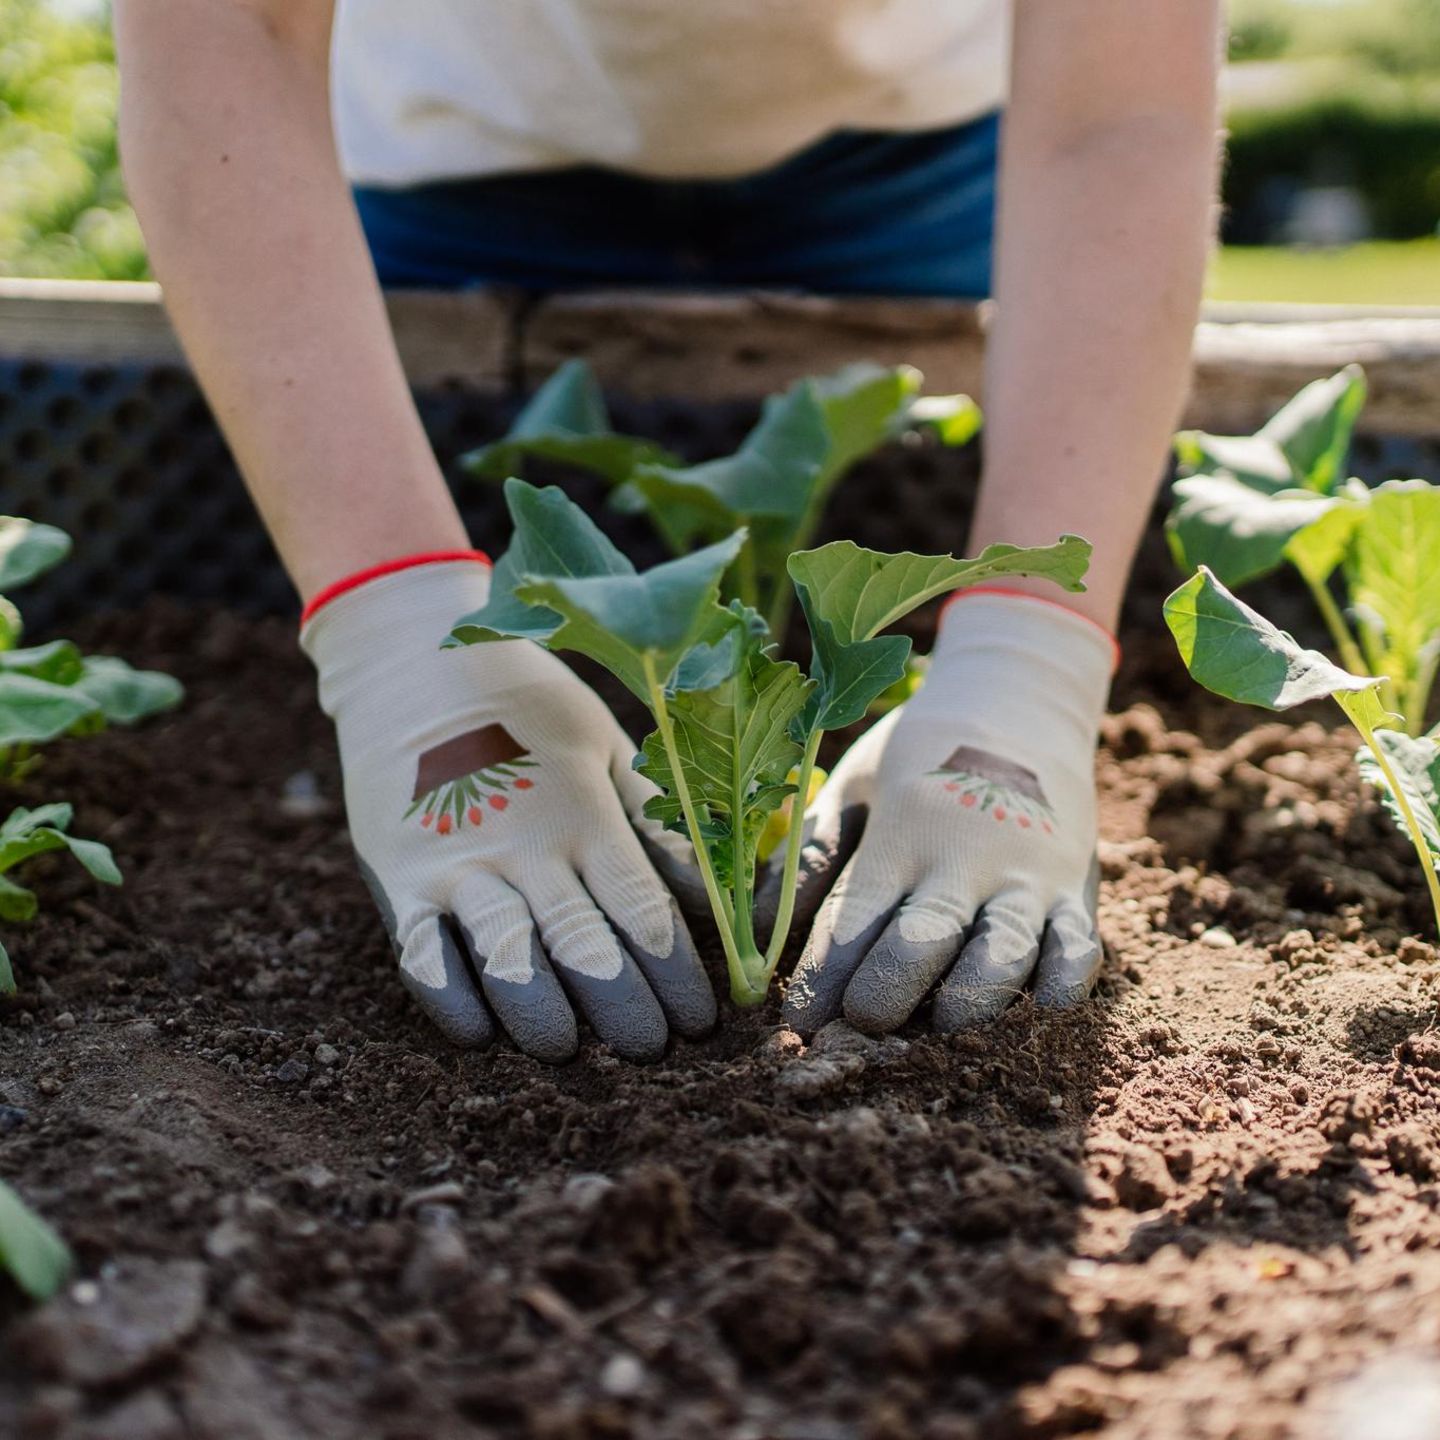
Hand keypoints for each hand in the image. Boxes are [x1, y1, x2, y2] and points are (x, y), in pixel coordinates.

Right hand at [301, 555, 715, 1061]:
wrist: (411, 655)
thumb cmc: (525, 700)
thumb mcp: (605, 742)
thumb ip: (654, 819)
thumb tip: (714, 889)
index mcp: (584, 812)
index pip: (643, 911)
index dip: (677, 974)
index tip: (702, 1017)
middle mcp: (524, 846)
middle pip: (586, 949)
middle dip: (626, 1011)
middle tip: (654, 1050)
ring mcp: (455, 863)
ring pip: (508, 962)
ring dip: (544, 1017)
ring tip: (571, 1053)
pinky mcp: (395, 874)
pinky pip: (422, 955)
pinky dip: (451, 1000)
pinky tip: (480, 1034)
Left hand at [768, 591, 1113, 1034]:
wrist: (1019, 695)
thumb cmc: (916, 753)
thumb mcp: (851, 787)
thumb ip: (809, 856)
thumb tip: (757, 931)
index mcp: (899, 835)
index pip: (854, 920)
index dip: (823, 979)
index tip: (796, 1024)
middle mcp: (963, 858)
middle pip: (923, 941)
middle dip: (888, 995)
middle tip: (862, 1025)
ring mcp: (1026, 875)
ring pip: (1003, 952)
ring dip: (971, 999)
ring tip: (943, 1025)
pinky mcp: (1075, 887)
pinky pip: (1079, 945)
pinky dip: (1064, 980)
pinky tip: (1042, 1008)